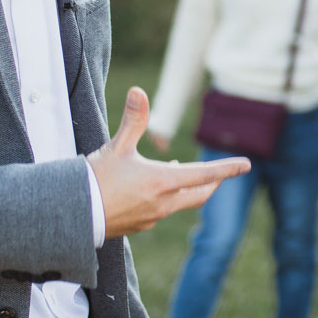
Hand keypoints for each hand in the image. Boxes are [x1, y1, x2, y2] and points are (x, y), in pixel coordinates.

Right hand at [88, 88, 249, 236]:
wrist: (71, 216)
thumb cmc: (94, 179)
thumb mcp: (116, 146)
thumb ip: (133, 120)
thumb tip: (139, 91)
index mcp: (162, 182)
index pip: (205, 174)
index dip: (227, 169)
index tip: (246, 165)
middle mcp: (163, 203)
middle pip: (199, 194)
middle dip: (212, 183)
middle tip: (221, 175)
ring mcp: (151, 217)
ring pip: (180, 203)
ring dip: (187, 189)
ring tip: (182, 173)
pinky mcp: (138, 226)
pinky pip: (161, 212)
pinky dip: (167, 199)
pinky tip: (154, 191)